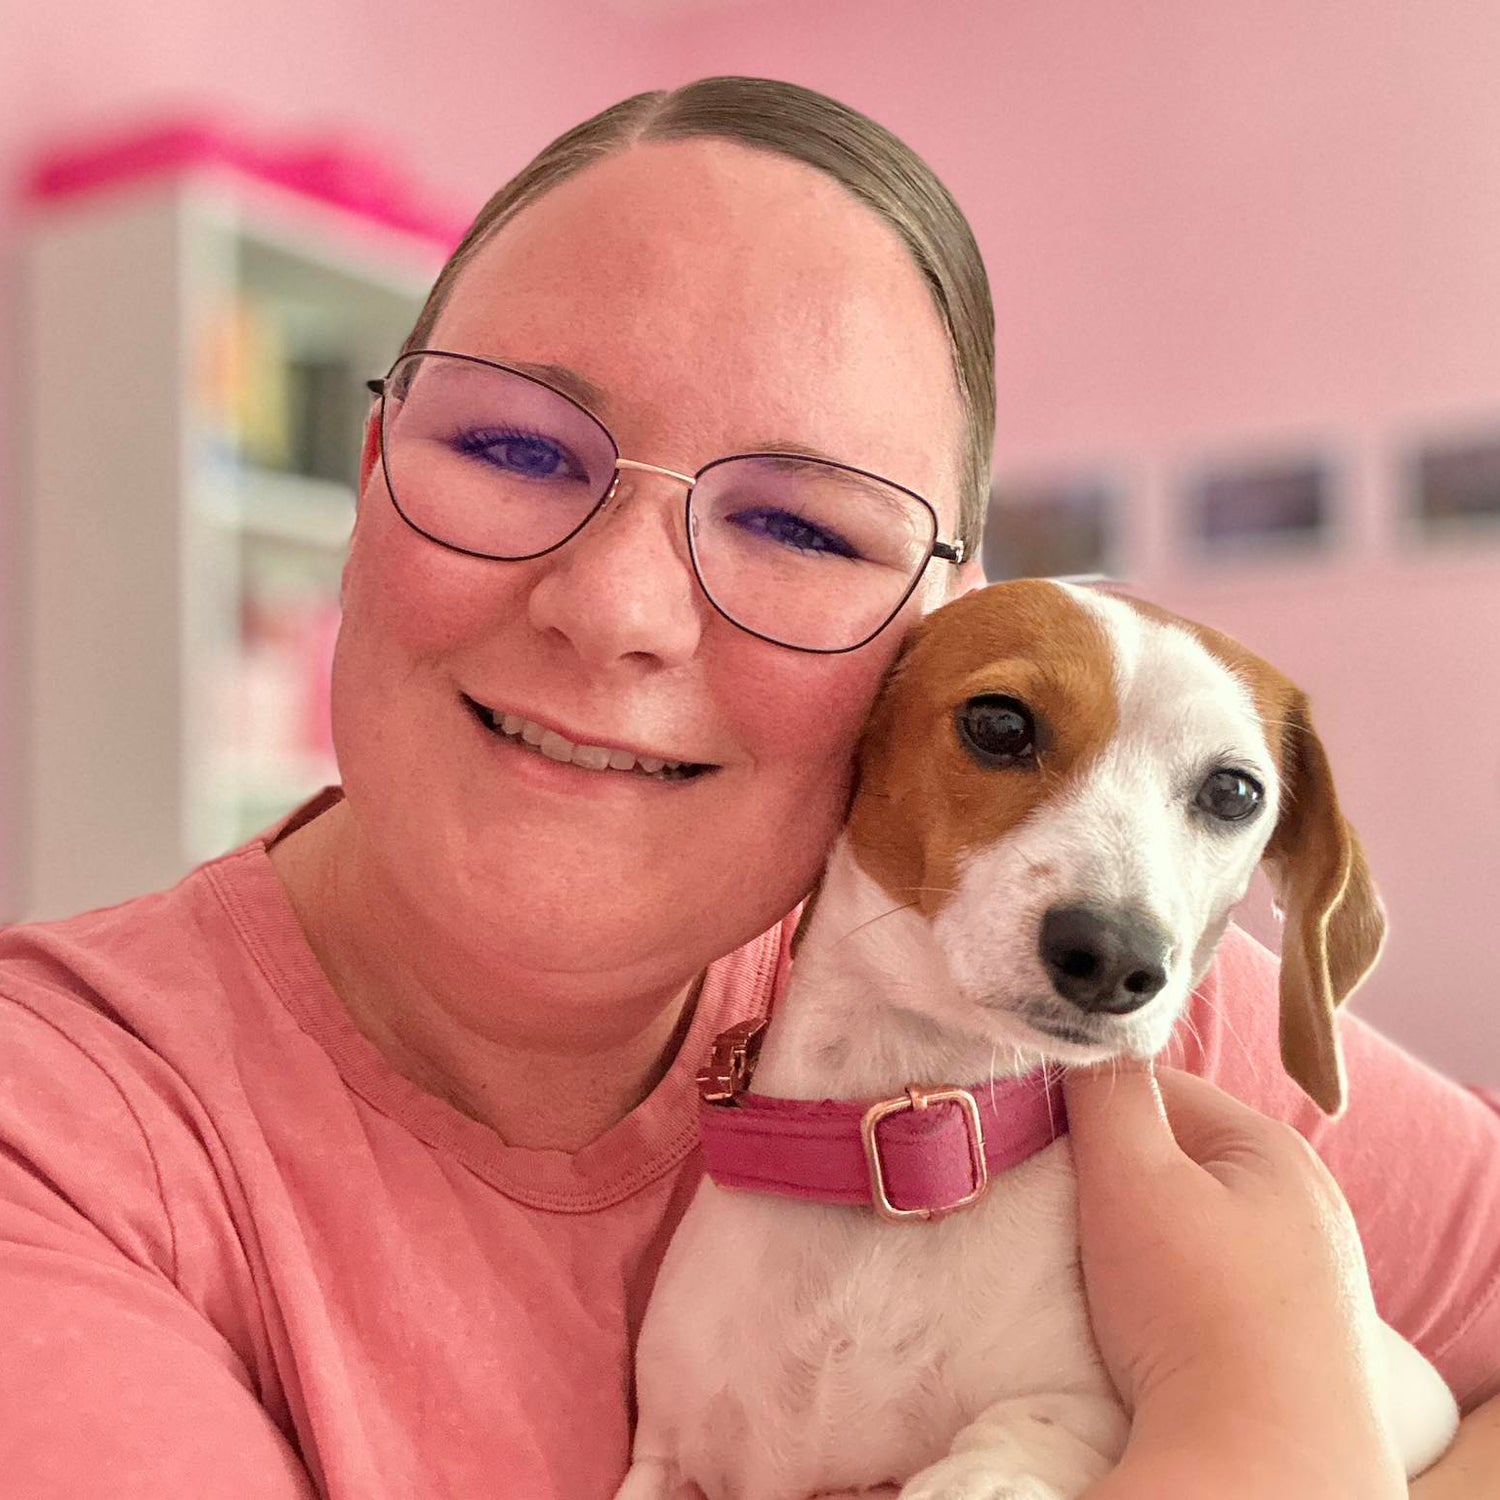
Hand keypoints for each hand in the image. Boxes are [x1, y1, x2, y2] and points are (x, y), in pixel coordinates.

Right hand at [1062, 1061, 1403, 1498]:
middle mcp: (1303, 1204)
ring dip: (1133, 1237)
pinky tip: (1138, 1318)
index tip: (1038, 1144)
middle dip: (1110, 1176)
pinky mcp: (1288, 1340)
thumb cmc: (1199, 1310)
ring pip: (1184, 1223)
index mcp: (1274, 1149)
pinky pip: (1205, 1282)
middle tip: (1061, 1211)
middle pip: (1171, 1158)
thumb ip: (1107, 1094)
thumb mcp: (1134, 1175)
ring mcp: (1303, 1277)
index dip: (1087, 1108)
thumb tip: (1087, 1040)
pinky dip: (1164, 1289)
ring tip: (1093, 1271)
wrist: (1264, 1467)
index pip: (1157, 1089)